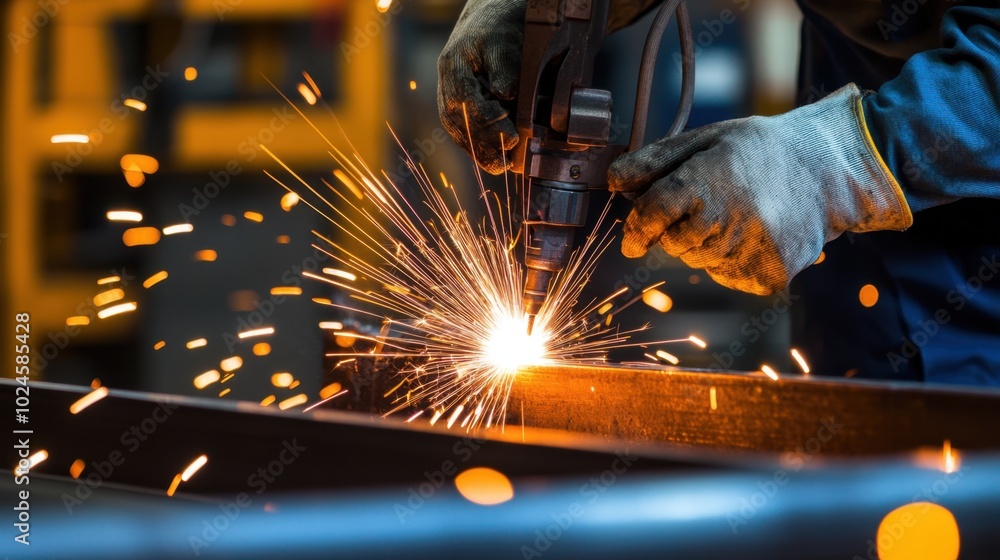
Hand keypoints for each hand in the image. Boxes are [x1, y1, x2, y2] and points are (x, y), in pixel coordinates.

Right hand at [437, 0, 524, 174]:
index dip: (490, 124)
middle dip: (487, 147)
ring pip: (461, 137)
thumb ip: (504, 66)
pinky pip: (465, 137)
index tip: (511, 135)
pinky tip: (498, 159)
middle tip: (511, 159)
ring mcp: (448, 103)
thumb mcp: (504, 41)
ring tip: (505, 165)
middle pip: (461, 126)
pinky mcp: (456, 114)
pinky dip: (481, 150)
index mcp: (453, 68)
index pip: (467, 104)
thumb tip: (506, 93)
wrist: (486, 23)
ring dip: (483, 154)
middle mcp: (445, 89)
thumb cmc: (497, 30)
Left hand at [608, 84, 912, 294]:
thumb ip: (654, 162)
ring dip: (706, 244)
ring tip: (740, 212)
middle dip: (678, 229)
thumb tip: (613, 183)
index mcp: (705, 182)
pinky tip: (755, 232)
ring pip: (698, 261)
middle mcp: (725, 220)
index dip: (636, 228)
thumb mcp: (705, 140)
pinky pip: (725, 275)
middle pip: (672, 244)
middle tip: (710, 204)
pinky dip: (730, 259)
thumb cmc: (761, 151)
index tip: (633, 239)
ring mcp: (748, 252)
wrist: (831, 172)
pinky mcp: (765, 276)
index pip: (651, 216)